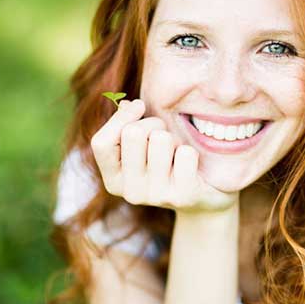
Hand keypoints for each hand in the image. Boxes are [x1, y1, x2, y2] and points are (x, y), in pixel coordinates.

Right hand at [90, 99, 238, 212]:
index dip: (120, 118)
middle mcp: (131, 193)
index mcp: (114, 181)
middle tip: (165, 136)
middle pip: (133, 133)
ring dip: (173, 138)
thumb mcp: (143, 148)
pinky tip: (191, 166)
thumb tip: (126, 104)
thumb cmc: (168, 163)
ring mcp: (156, 197)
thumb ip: (128, 126)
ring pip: (161, 139)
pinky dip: (191, 152)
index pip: (101, 143)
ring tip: (177, 153)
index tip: (140, 105)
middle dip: (153, 124)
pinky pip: (185, 153)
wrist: (203, 199)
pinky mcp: (182, 197)